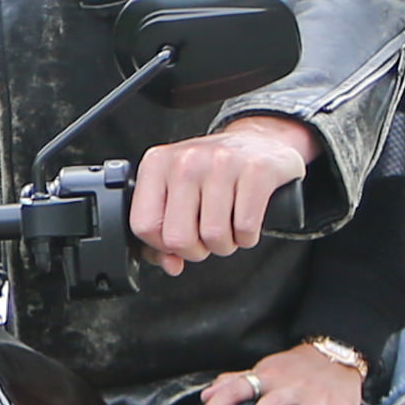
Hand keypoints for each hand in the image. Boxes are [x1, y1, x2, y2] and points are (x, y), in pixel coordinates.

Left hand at [130, 115, 315, 275]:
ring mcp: (221, 163)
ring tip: (227, 227)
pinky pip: (245, 228)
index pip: (144, 226)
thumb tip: (170, 264)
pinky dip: (247, 237)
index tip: (178, 239)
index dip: (162, 246)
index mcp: (157, 164)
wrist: (260, 140)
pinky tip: (245, 222)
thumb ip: (163, 231)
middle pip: (178, 238)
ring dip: (224, 244)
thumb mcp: (179, 191)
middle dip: (196, 250)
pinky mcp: (256, 170)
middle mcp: (186, 160)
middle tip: (206, 238)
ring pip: (214, 237)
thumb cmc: (214, 171)